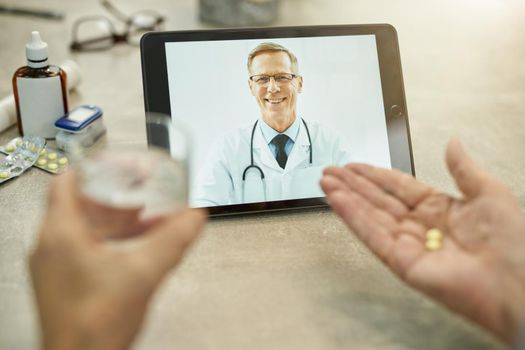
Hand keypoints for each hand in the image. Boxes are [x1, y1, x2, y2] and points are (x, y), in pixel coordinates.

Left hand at [29, 171, 206, 349]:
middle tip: (137, 190)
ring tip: (142, 217)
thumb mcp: (143, 273)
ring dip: (112, 219)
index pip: (68, 181)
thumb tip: (195, 217)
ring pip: (82, 226)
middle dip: (113, 195)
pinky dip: (108, 240)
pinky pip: (82, 247)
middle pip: (78, 202)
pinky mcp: (61, 281)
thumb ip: (173, 240)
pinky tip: (133, 248)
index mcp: (61, 233)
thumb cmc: (95, 324)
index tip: (118, 165)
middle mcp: (49, 246)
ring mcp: (53, 265)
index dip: (95, 167)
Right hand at [320, 139, 524, 343]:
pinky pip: (372, 236)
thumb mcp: (490, 192)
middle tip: (330, 170)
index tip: (354, 165)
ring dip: (346, 198)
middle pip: (378, 199)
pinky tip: (337, 200)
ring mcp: (409, 244)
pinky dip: (353, 217)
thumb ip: (463, 168)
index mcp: (439, 208)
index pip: (397, 187)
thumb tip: (453, 142)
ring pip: (370, 216)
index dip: (374, 174)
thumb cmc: (513, 242)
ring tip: (325, 181)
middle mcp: (420, 226)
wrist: (517, 281)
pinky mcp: (401, 262)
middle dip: (353, 184)